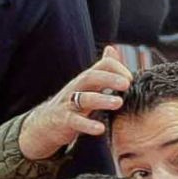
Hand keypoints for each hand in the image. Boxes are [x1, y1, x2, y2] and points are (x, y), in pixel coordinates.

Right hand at [15, 49, 134, 165]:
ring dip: (102, 100)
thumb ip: (102, 69)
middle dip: (109, 79)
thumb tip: (112, 49)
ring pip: (84, 98)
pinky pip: (75, 121)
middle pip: (91, 77)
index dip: (118, 69)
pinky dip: (87, 125)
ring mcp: (68, 104)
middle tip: (126, 84)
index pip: (102, 66)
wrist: (46, 123)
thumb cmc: (72, 103)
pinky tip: (100, 129)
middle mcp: (77, 88)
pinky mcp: (63, 120)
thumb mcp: (87, 85)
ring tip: (118, 103)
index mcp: (86, 80)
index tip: (131, 79)